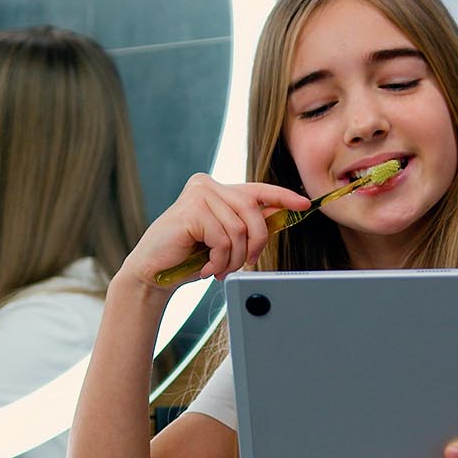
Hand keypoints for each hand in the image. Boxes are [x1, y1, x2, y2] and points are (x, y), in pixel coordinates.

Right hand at [118, 173, 309, 289]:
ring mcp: (198, 195)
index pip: (257, 189)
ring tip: (217, 269)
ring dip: (233, 258)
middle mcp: (207, 185)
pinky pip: (224, 239)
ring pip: (240, 229)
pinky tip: (206, 268)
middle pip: (253, 212)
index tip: (304, 204)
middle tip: (245, 264)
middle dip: (256, 244)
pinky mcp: (191, 210)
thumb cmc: (187, 257)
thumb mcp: (223, 239)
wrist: (153, 272)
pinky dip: (219, 261)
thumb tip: (276, 218)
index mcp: (216, 189)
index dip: (283, 197)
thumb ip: (246, 225)